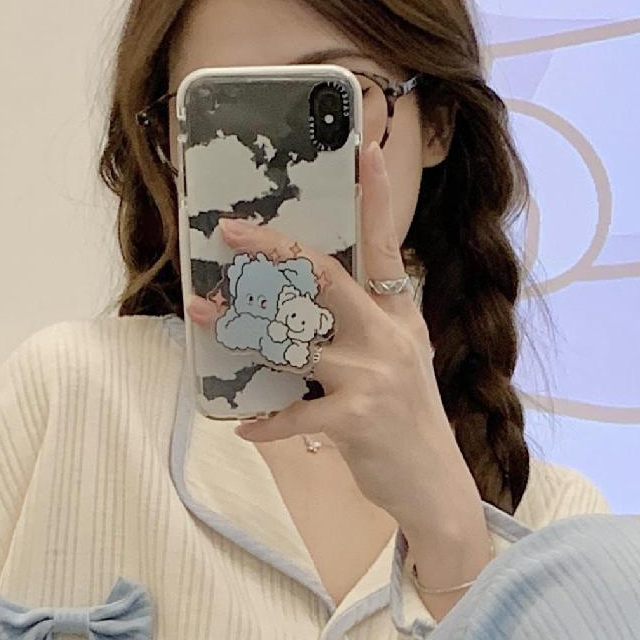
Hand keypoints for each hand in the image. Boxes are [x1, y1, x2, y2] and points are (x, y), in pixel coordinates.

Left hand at [188, 142, 478, 535]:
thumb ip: (370, 325)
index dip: (377, 200)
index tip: (366, 153)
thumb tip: (315, 298)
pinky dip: (265, 424)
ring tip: (204, 315)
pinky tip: (244, 428)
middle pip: (324, 279)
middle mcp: (388, 338)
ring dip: (241, 329)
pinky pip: (294, 414)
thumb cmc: (408, 423)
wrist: (435, 486)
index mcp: (401, 316)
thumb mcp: (404, 361)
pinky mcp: (355, 419)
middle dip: (273, 252)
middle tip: (232, 232)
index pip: (385, 248)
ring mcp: (372, 377)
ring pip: (293, 341)